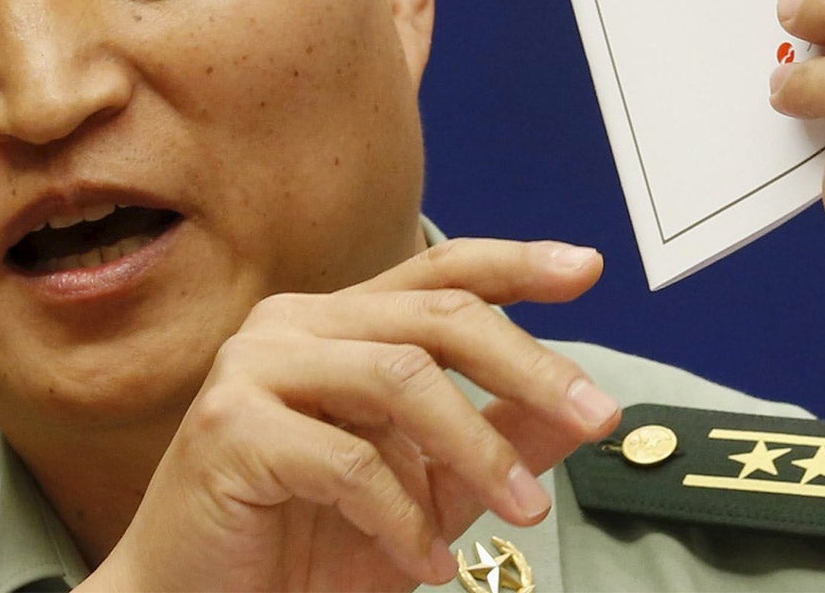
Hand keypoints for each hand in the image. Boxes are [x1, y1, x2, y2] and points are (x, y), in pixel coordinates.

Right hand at [82, 238, 622, 591]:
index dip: (515, 262)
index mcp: (336, 323)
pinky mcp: (229, 426)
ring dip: (478, 449)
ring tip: (522, 512)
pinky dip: (402, 519)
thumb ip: (496, 440)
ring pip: (400, 377)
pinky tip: (424, 565)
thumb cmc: (304, 545)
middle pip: (436, 316)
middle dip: (529, 364)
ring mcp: (254, 367)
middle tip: (595, 417)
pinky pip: (347, 461)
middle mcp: (292, 324)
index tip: (587, 267)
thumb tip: (581, 410)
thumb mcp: (427, 492)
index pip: (437, 271)